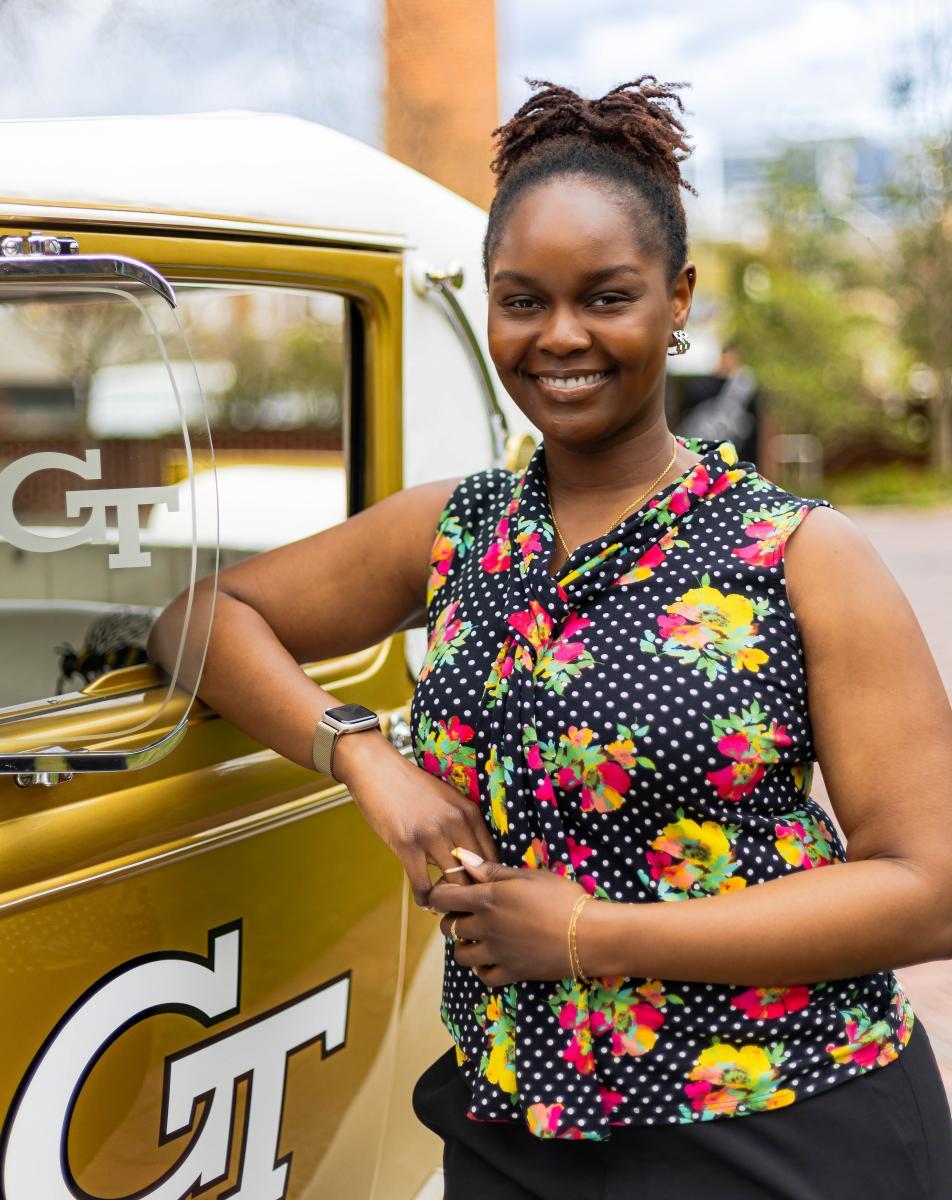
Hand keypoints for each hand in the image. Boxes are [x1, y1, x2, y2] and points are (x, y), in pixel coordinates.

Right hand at [336, 733, 498, 906]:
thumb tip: (470, 860)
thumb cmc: (410, 785)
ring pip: (453, 882)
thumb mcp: (445, 799)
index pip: (492, 855)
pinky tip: (424, 901)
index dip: (489, 879)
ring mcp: (432, 834)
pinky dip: (425, 898)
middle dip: (473, 893)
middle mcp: (456, 822)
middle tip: (465, 905)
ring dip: (450, 899)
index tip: (482, 891)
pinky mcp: (407, 844)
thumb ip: (460, 824)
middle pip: (476, 872)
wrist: (376, 769)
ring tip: (445, 905)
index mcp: (469, 811)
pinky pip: (422, 883)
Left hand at [428, 851, 588, 985]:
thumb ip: (491, 870)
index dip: (441, 893)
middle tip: (467, 912)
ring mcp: (497, 953)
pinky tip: (491, 958)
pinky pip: (483, 976)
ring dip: (464, 945)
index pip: (443, 898)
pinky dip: (482, 968)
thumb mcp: (527, 876)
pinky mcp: (511, 973)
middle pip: (448, 927)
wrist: (588, 935)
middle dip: (451, 918)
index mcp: (487, 899)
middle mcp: (485, 928)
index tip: (451, 890)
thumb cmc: (561, 897)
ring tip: (478, 937)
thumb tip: (460, 858)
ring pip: (461, 955)